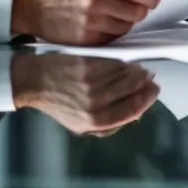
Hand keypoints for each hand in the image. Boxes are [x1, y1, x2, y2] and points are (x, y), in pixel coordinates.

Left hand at [11, 54, 158, 135]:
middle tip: (149, 77)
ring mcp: (91, 81)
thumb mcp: (80, 125)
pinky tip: (125, 61)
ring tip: (139, 69)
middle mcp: (95, 102)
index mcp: (95, 120)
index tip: (153, 91)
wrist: (34, 81)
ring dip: (136, 70)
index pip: (132, 109)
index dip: (146, 99)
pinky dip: (123, 61)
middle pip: (132, 89)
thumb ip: (108, 125)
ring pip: (125, 74)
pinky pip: (114, 62)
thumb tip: (134, 115)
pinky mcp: (87, 63)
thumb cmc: (57, 103)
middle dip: (145, 83)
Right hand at [12, 0, 160, 44]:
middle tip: (134, 4)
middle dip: (141, 8)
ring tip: (115, 11)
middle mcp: (97, 0)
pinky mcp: (87, 38)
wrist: (32, 3)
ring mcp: (91, 22)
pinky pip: (113, 38)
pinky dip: (114, 31)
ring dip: (127, 20)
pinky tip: (104, 21)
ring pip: (128, 27)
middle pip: (138, 11)